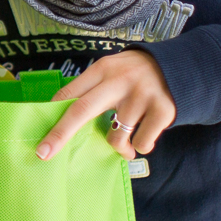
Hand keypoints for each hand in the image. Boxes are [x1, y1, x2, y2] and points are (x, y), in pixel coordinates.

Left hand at [39, 50, 175, 161]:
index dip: (51, 114)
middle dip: (60, 134)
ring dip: (118, 147)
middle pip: (82, 110)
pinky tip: (146, 133)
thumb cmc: (136, 76)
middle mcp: (119, 80)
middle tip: (43, 153)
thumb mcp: (112, 73)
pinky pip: (141, 143)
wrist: (181, 67)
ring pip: (115, 137)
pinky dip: (140, 146)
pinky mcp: (162, 110)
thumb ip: (92, 92)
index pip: (70, 93)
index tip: (38, 134)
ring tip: (127, 143)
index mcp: (102, 70)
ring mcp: (141, 95)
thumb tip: (63, 120)